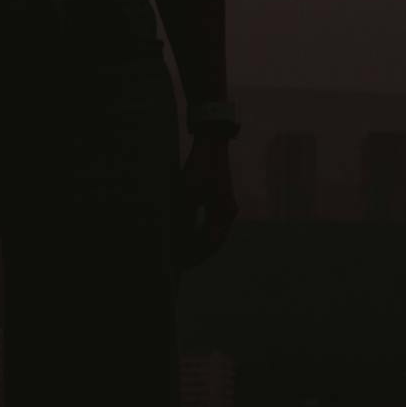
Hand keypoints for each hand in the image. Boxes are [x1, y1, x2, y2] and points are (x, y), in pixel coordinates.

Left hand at [174, 137, 235, 268]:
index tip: (180, 264)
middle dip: (197, 253)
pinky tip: (189, 235)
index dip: (194, 255)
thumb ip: (184, 217)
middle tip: (181, 263)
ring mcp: (226, 206)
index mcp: (223, 212)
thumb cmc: (200, 166)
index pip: (209, 244)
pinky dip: (202, 232)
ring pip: (214, 233)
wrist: (211, 142)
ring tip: (184, 253)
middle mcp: (228, 212)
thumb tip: (177, 240)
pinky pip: (212, 223)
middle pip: (214, 242)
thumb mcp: (188, 191)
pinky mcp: (221, 200)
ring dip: (199, 244)